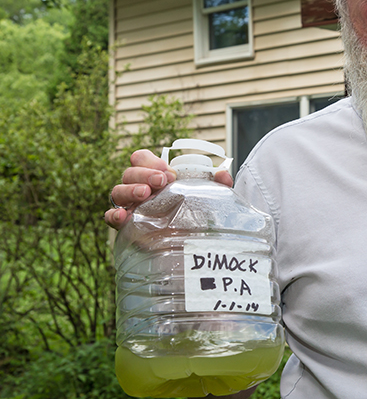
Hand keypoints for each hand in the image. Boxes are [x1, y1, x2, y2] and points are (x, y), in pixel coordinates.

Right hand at [105, 149, 233, 228]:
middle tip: (162, 181)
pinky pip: (110, 216)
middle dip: (144, 174)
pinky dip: (114, 214)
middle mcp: (138, 187)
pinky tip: (124, 215)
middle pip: (129, 173)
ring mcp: (130, 205)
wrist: (190, 241)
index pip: (141, 158)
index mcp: (153, 175)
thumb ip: (216, 184)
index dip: (150, 161)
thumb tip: (223, 175)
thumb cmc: (194, 212)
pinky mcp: (127, 225)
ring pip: (118, 191)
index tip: (168, 172)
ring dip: (130, 189)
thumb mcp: (207, 196)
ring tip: (146, 194)